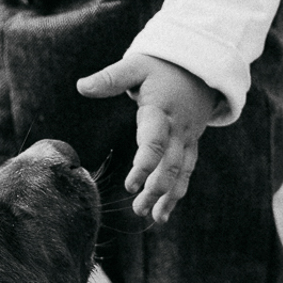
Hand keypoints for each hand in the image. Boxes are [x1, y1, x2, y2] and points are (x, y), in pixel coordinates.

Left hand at [76, 53, 218, 222]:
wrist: (201, 64)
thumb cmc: (162, 66)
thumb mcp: (136, 65)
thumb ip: (110, 78)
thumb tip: (80, 86)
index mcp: (162, 111)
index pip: (155, 143)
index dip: (144, 166)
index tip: (130, 186)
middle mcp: (178, 128)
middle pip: (170, 164)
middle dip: (156, 188)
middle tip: (138, 209)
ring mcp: (188, 137)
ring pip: (181, 171)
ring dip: (168, 195)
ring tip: (154, 218)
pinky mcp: (191, 142)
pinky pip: (187, 170)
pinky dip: (178, 190)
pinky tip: (165, 211)